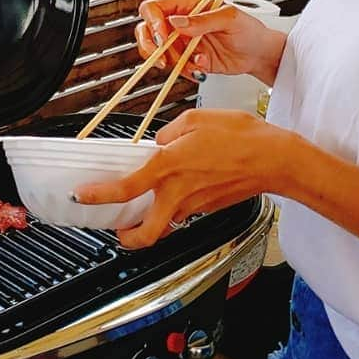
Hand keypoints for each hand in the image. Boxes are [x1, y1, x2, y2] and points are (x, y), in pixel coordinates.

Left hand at [75, 109, 295, 248]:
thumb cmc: (241, 136)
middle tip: (117, 230)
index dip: (98, 196)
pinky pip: (184, 210)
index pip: (125, 188)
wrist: (275, 159)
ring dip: (151, 218)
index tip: (82, 196)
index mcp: (169, 167)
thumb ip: (169, 133)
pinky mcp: (209, 208)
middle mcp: (179, 192)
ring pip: (165, 221)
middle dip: (127, 238)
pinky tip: (179, 188)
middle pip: (145, 233)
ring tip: (144, 206)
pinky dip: (175, 205)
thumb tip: (159, 143)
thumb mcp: (195, 119)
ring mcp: (195, 205)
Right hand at [136, 0, 285, 85]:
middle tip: (164, 58)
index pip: (154, 8)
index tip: (162, 36)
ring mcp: (181, 42)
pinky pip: (174, 67)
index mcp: (187, 5)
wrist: (259, 54)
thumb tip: (177, 23)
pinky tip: (201, 68)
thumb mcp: (229, 19)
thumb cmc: (249, 30)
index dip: (153, 22)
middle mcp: (180, 23)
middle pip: (146, 30)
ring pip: (157, 52)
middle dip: (150, 46)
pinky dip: (184, 71)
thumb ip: (202, 20)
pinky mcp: (186, 60)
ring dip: (172, 62)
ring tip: (194, 63)